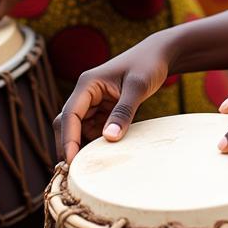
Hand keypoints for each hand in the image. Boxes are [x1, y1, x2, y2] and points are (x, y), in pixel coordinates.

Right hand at [55, 36, 171, 162]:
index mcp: (87, 84)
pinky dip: (96, 142)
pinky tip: (104, 155)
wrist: (159, 55)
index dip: (68, 140)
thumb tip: (109, 138)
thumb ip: (124, 111)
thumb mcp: (138, 86)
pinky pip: (93, 130)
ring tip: (92, 167)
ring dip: (83, 146)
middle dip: (70, 146)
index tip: (72, 162)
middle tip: (77, 172)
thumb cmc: (148, 64)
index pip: (69, 115)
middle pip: (67, 125)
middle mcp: (85, 94)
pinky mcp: (103, 110)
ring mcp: (93, 103)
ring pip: (79, 131)